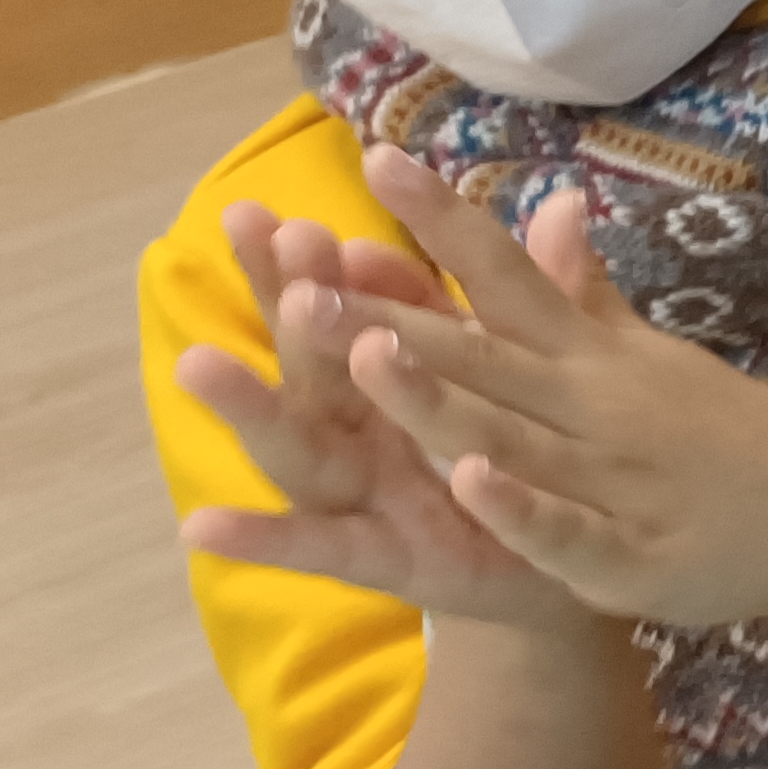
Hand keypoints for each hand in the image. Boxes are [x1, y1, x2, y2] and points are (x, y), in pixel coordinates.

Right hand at [174, 201, 594, 636]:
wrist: (570, 567)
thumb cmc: (535, 457)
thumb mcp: (544, 371)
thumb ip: (541, 297)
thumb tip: (562, 202)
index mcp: (404, 373)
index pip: (357, 302)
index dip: (322, 258)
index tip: (272, 206)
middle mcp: (367, 427)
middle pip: (316, 356)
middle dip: (286, 299)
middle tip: (246, 240)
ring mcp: (367, 495)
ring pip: (300, 444)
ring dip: (252, 405)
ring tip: (197, 363)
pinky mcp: (383, 560)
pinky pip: (321, 550)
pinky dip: (264, 540)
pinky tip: (200, 527)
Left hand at [333, 144, 767, 633]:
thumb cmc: (728, 431)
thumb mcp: (648, 353)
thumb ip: (581, 290)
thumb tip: (553, 200)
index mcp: (592, 355)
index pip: (505, 273)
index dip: (439, 221)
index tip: (376, 156)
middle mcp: (595, 402)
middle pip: (481, 352)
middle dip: (390, 319)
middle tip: (302, 279)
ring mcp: (612, 476)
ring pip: (511, 432)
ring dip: (437, 398)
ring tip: (366, 359)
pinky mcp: (629, 553)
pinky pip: (565, 527)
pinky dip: (521, 504)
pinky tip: (473, 481)